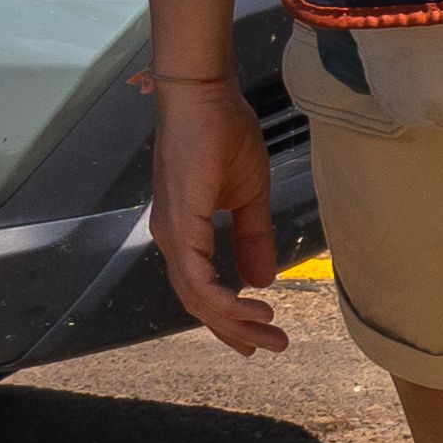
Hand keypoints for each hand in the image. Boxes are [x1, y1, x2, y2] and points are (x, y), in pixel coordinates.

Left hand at [151, 79, 289, 356]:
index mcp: (184, 230)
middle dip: (234, 328)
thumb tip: (261, 279)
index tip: (259, 335)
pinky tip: (251, 306)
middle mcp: (172, 238)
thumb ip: (253, 237)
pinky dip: (223, 297)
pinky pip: (197, 276)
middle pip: (197, 300)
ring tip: (268, 334)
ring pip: (196, 295)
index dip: (228, 316)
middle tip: (271, 346)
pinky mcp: (180, 224)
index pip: (201, 287)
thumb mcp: (248, 193)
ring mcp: (172, 232)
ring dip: (232, 319)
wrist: (203, 96)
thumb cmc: (223, 133)